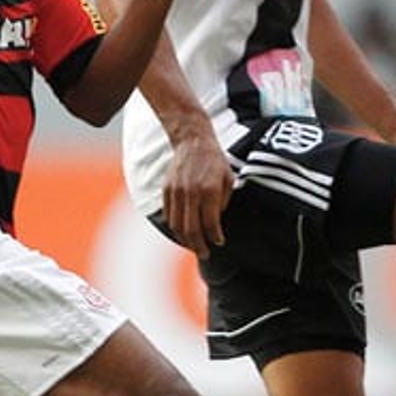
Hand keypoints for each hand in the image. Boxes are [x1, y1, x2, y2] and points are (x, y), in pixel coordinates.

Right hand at [161, 128, 234, 257]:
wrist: (192, 141)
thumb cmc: (214, 161)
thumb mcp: (228, 179)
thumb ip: (223, 202)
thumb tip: (215, 223)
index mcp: (210, 190)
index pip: (211, 223)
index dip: (215, 237)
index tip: (219, 242)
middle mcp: (191, 192)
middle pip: (192, 229)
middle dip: (199, 246)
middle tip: (205, 254)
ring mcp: (176, 192)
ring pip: (177, 225)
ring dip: (185, 240)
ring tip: (194, 247)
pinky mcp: (166, 190)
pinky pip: (169, 216)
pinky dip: (175, 227)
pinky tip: (183, 232)